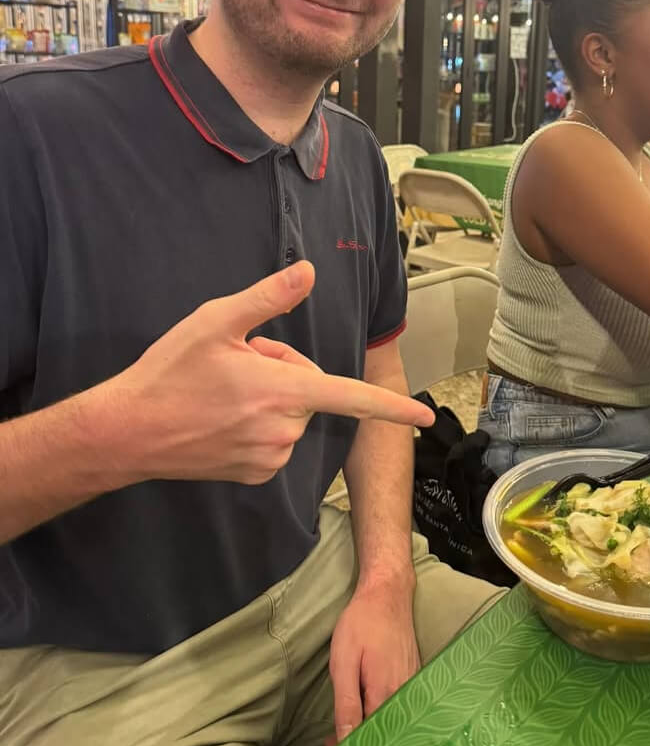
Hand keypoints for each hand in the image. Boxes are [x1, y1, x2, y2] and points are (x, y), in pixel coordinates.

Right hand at [89, 261, 433, 484]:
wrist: (127, 431)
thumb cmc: (170, 372)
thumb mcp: (216, 321)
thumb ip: (269, 297)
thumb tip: (309, 271)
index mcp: (281, 391)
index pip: (350, 397)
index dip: (392, 408)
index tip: (425, 419)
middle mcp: (283, 429)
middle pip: (308, 389)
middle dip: (282, 371)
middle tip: (237, 363)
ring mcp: (268, 457)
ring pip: (290, 415)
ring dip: (269, 398)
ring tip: (222, 392)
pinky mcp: (254, 474)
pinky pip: (275, 440)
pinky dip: (258, 425)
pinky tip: (221, 417)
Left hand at [328, 581, 419, 744]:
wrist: (388, 592)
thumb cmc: (362, 622)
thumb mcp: (344, 661)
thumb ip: (347, 704)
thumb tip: (346, 739)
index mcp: (384, 694)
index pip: (371, 736)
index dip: (350, 743)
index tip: (330, 742)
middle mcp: (404, 694)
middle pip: (385, 730)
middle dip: (361, 736)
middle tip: (335, 735)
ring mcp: (412, 684)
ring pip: (393, 718)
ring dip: (372, 725)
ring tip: (350, 720)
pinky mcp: (415, 675)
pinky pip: (401, 704)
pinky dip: (384, 712)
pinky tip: (369, 707)